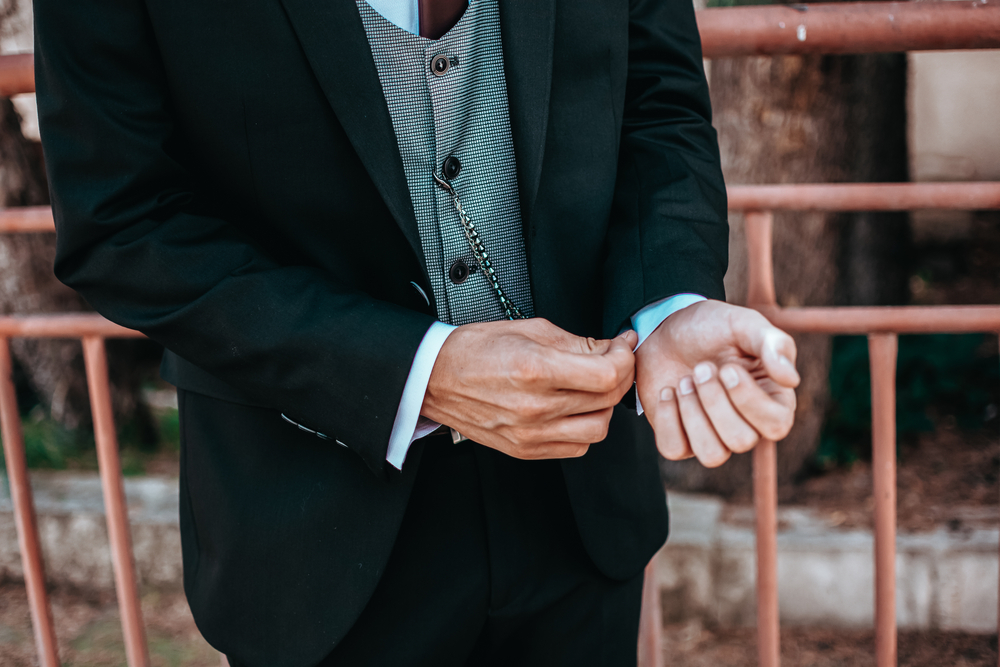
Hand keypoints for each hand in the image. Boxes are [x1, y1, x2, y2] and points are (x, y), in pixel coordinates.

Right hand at [422, 319, 637, 459]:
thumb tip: (613, 348)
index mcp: (535, 369)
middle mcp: (535, 406)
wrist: (436, 378)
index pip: (607, 374)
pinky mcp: (525, 449)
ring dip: (604, 406)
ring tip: (591, 387)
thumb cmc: (477, 349)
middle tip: (612, 360)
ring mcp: (530, 433)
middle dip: (619, 375)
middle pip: (607, 400)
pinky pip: (577, 446)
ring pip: (599, 428)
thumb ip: (577, 342)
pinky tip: (574, 408)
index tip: (621, 346)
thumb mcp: (529, 329)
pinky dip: (585, 428)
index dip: (624, 358)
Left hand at [635, 300, 798, 467]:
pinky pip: (675, 450)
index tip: (728, 369)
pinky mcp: (681, 438)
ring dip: (692, 414)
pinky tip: (668, 391)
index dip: (749, 401)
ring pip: (712, 455)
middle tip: (701, 367)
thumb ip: (772, 344)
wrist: (668, 327)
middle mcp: (747, 424)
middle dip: (715, 402)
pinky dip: (668, 420)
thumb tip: (792, 380)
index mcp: (772, 399)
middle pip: (741, 441)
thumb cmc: (713, 327)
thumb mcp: (744, 324)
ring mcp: (713, 435)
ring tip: (685, 380)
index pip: (776, 425)